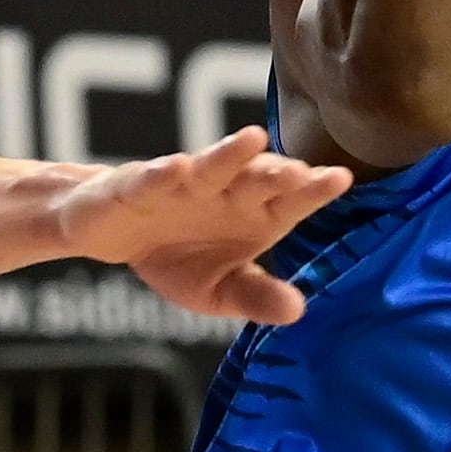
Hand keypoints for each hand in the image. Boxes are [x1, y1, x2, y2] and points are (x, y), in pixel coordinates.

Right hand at [50, 126, 348, 323]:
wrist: (110, 236)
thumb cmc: (176, 256)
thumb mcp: (218, 290)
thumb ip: (255, 297)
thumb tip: (298, 311)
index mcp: (253, 213)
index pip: (290, 200)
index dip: (314, 190)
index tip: (340, 179)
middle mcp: (225, 190)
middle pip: (257, 179)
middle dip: (277, 174)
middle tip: (300, 172)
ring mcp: (183, 183)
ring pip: (211, 165)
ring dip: (230, 154)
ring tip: (252, 141)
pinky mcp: (138, 185)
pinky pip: (153, 178)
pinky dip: (163, 174)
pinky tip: (177, 169)